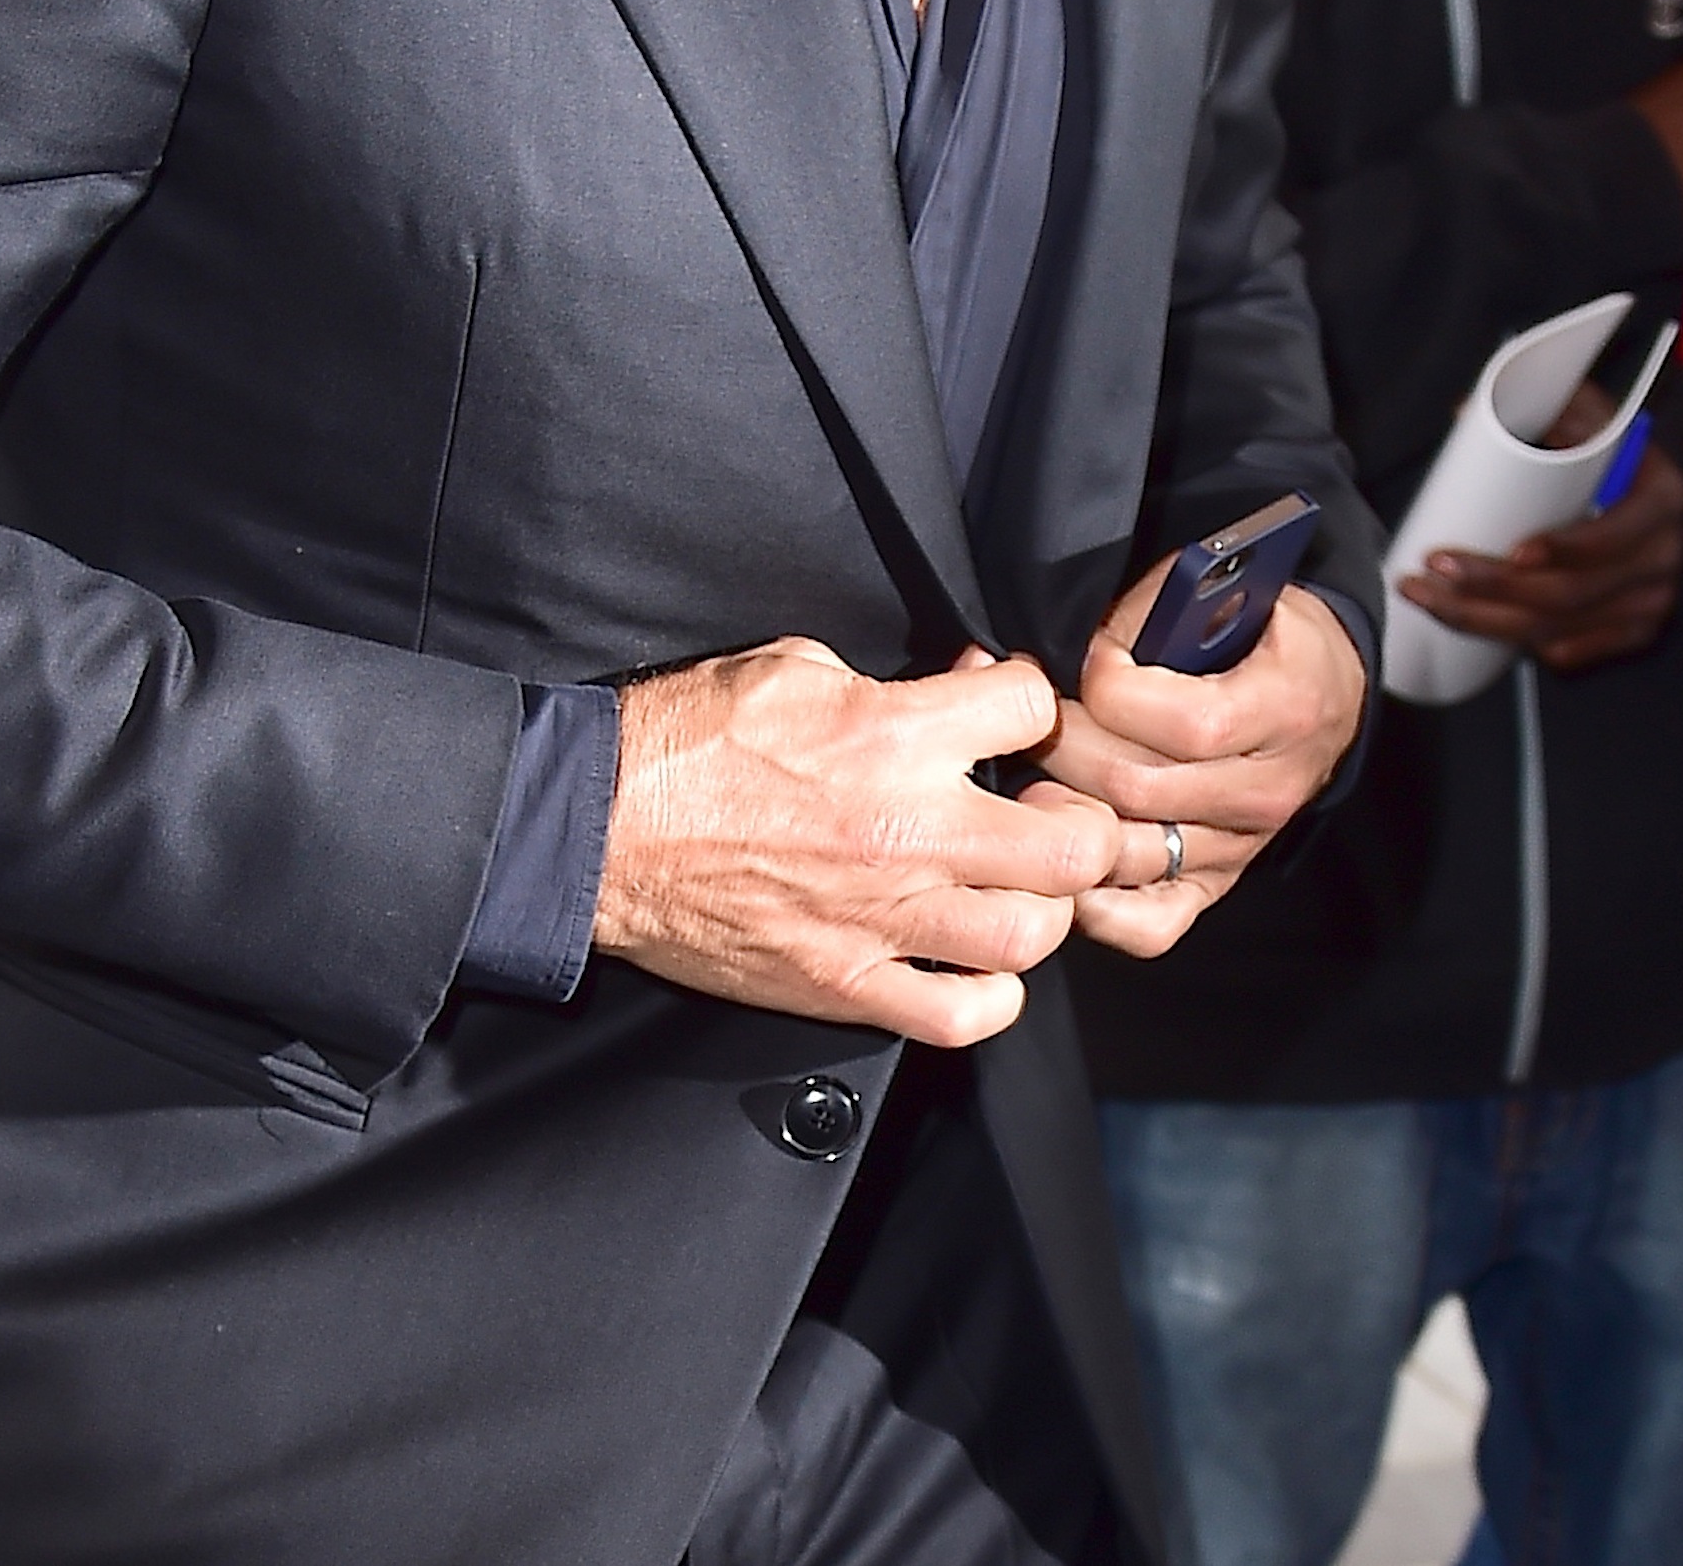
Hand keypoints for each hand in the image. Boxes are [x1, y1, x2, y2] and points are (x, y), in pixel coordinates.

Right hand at [593, 640, 1117, 1047]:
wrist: (599, 826)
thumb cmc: (686, 739)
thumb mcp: (794, 665)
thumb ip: (887, 680)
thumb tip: (956, 687)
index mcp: (893, 735)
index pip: (1031, 710)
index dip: (1033, 702)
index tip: (1014, 714)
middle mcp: (907, 830)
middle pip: (1073, 845)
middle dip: (1082, 822)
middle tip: (1053, 812)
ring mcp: (881, 919)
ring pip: (1031, 937)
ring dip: (1041, 909)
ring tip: (1015, 887)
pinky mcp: (845, 984)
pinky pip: (960, 1016)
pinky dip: (989, 996)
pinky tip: (976, 963)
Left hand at [1031, 576, 1367, 961]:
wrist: (1322, 691)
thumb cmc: (1263, 631)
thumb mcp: (1231, 592)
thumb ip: (1157, 610)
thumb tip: (1080, 643)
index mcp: (1286, 707)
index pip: (1185, 723)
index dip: (1112, 689)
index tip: (1082, 659)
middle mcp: (1269, 788)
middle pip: (1139, 789)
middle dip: (1064, 745)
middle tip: (1030, 713)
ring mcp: (1241, 844)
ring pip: (1130, 853)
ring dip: (1063, 813)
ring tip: (1030, 769)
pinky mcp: (1217, 881)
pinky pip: (1152, 923)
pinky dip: (1097, 907)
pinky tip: (1063, 859)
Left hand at [1400, 441, 1682, 673]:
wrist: (1653, 490)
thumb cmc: (1612, 448)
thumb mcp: (1591, 414)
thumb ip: (1542, 404)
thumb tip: (1464, 414)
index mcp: (1660, 501)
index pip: (1611, 539)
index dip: (1564, 551)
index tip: (1512, 552)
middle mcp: (1661, 560)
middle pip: (1570, 594)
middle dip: (1494, 589)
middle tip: (1434, 569)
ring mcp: (1649, 603)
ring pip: (1557, 631)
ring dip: (1485, 621)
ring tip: (1427, 596)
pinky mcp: (1631, 631)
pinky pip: (1569, 651)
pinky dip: (1517, 642)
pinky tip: (1470, 623)